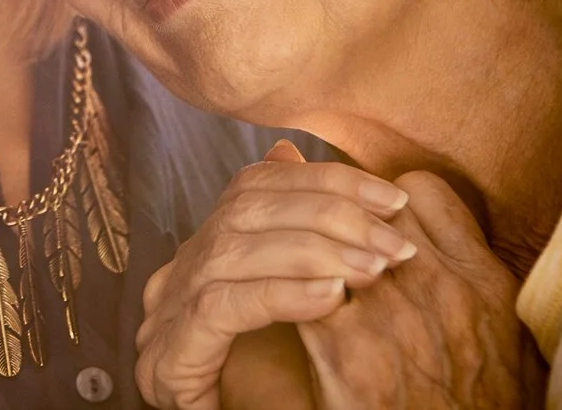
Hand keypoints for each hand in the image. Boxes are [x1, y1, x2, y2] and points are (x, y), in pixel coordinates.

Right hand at [135, 142, 417, 409]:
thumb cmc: (289, 388)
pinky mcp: (169, 356)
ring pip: (232, 250)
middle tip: (395, 242)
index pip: (256, 186)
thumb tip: (322, 174)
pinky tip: (332, 298)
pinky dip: (280, 294)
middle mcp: (180, 274)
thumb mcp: (312, 308)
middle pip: (244, 208)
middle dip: (330, 214)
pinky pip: (222, 306)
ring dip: (314, 252)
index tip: (392, 199)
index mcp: (210, 254)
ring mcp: (167, 314)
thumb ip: (319, 250)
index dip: (323, 181)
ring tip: (376, 268)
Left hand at [293, 171, 542, 408]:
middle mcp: (439, 285)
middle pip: (363, 210)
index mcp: (482, 277)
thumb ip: (474, 269)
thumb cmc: (480, 399)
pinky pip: (300, 289)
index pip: (416, 191)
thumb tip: (438, 227)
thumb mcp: (504, 330)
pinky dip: (288, 290)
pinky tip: (285, 304)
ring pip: (325, 241)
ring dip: (308, 250)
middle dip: (338, 219)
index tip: (370, 221)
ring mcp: (390, 313)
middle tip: (321, 237)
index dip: (384, 200)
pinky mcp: (345, 348)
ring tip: (299, 267)